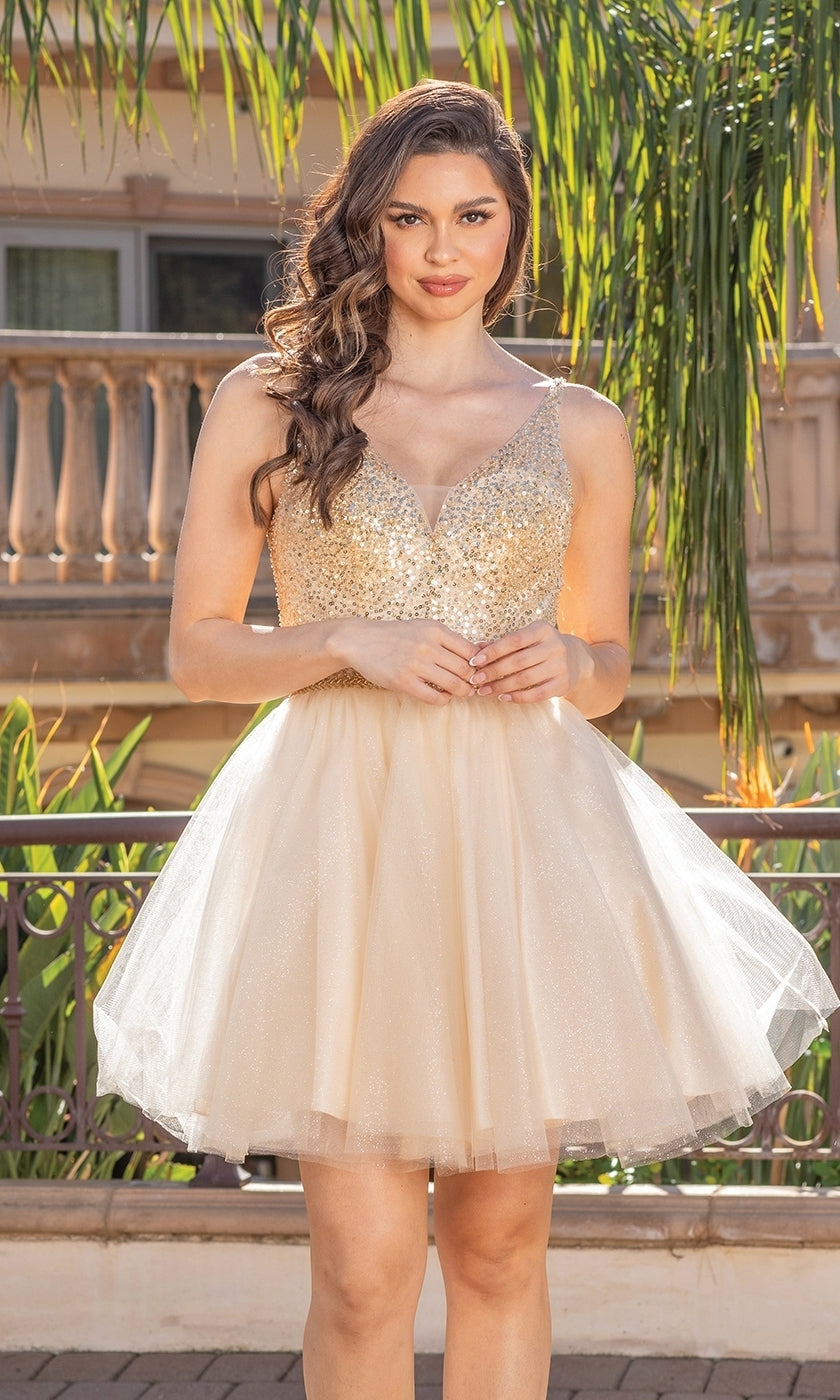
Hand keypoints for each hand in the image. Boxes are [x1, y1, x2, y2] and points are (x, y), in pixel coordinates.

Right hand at [337, 619, 477, 704]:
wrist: (361, 641)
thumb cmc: (396, 635)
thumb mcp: (423, 628)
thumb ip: (447, 639)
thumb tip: (478, 652)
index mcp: (435, 630)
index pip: (470, 650)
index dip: (479, 664)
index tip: (478, 670)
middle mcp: (427, 646)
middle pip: (465, 669)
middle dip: (473, 680)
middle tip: (473, 685)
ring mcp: (415, 664)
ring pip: (453, 684)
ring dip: (462, 692)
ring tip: (462, 692)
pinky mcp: (403, 681)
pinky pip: (434, 697)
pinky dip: (444, 700)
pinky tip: (443, 696)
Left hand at [467, 621, 594, 702]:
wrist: (577, 659)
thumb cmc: (542, 647)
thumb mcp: (528, 639)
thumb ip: (503, 644)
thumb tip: (475, 649)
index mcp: (543, 630)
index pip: (514, 640)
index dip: (493, 651)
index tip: (475, 661)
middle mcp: (554, 646)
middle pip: (518, 661)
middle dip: (493, 671)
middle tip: (476, 679)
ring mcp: (560, 666)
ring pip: (526, 679)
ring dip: (501, 686)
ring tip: (484, 690)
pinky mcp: (563, 684)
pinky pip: (537, 694)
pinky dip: (518, 697)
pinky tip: (503, 697)